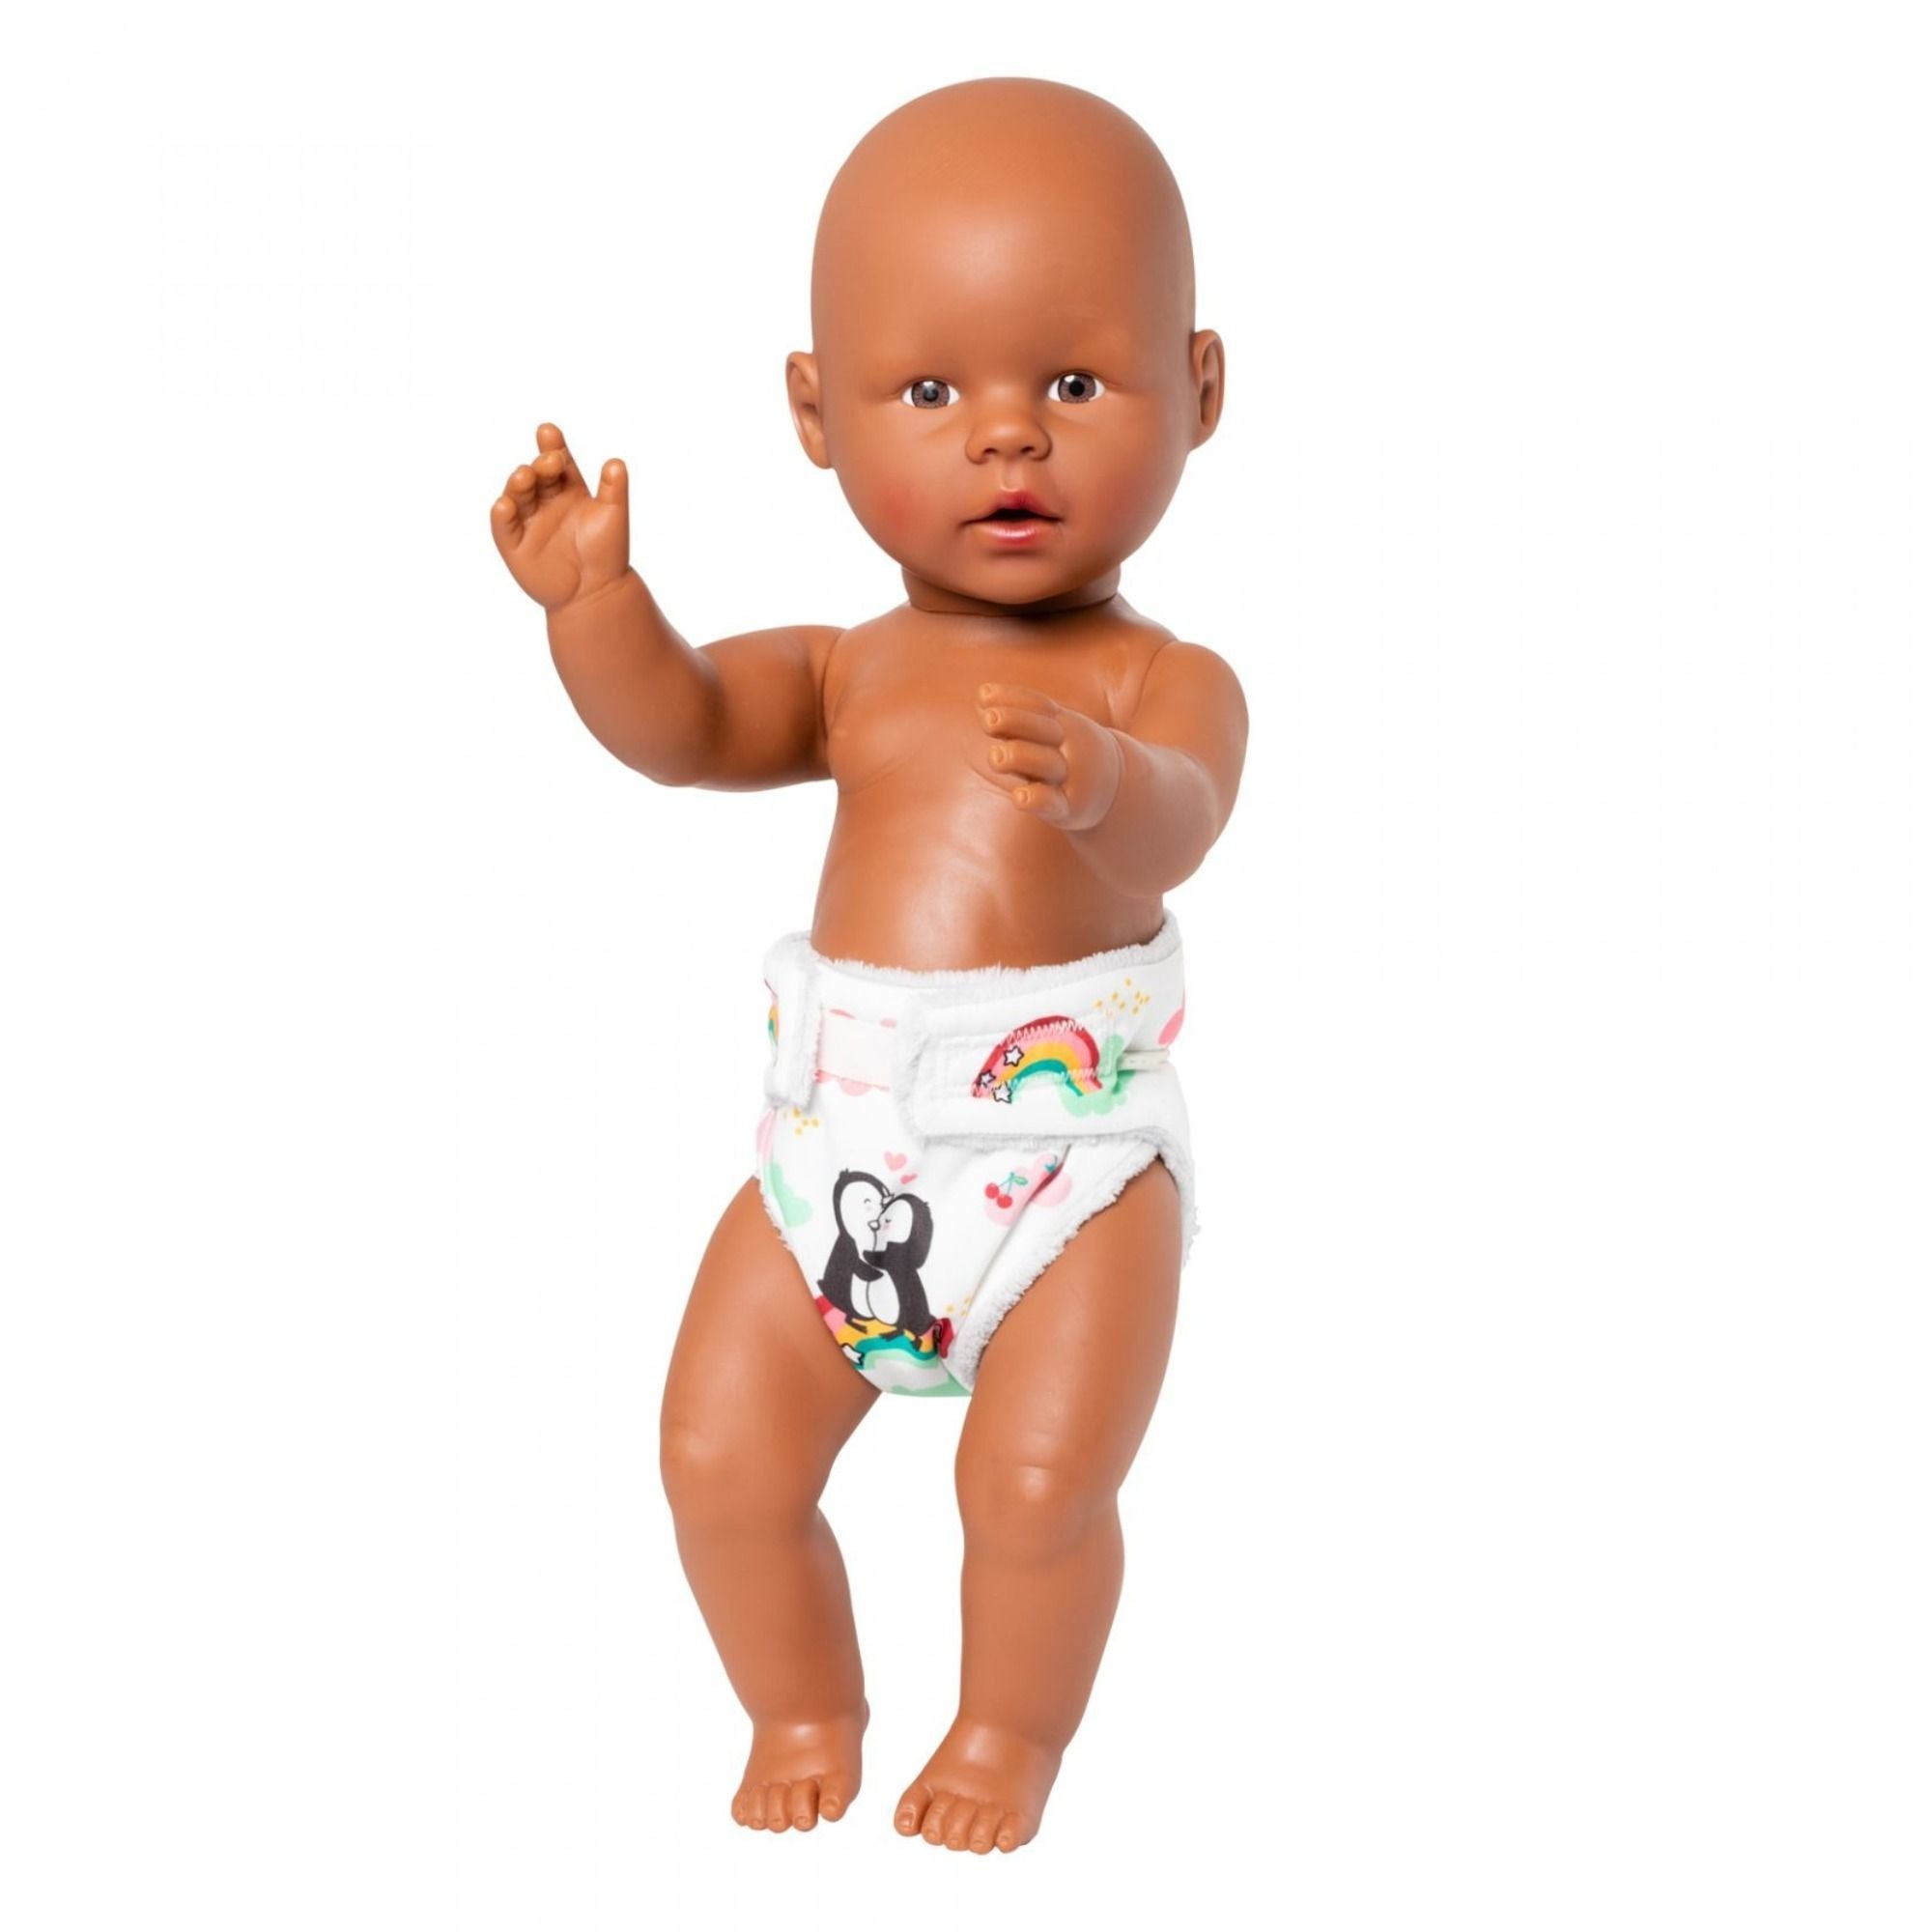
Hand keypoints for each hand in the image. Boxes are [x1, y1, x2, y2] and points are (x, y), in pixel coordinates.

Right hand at [489, 422, 629, 611]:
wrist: (597, 593)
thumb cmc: (608, 554)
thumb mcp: (613, 517)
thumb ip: (614, 490)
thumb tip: (616, 462)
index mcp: (569, 491)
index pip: (558, 463)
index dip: (553, 447)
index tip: (549, 432)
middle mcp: (546, 502)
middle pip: (537, 475)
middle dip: (541, 465)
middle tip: (552, 461)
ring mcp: (528, 521)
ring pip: (518, 495)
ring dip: (519, 483)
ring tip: (526, 475)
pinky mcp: (514, 545)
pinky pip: (504, 526)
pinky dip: (502, 514)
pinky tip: (506, 503)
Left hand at [976, 683, 1123, 830]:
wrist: (1117, 790)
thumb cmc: (1066, 756)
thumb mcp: (1052, 733)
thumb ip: (1017, 718)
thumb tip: (982, 695)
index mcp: (1063, 725)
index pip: (1038, 705)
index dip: (1012, 698)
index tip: (983, 694)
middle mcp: (1067, 748)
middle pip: (1042, 730)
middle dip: (1015, 721)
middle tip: (988, 720)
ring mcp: (1068, 778)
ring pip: (1044, 764)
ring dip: (1019, 756)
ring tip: (995, 755)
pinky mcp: (1068, 809)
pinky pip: (1051, 803)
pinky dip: (1036, 799)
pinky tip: (1018, 797)